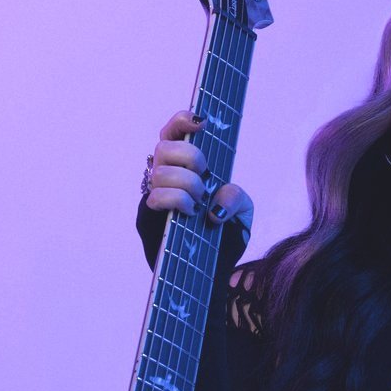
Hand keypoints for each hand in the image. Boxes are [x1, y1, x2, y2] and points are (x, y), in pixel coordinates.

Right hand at [141, 111, 252, 237]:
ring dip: (187, 184)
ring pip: (161, 172)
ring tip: (199, 202)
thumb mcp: (242, 212)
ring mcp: (154, 195)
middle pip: (164, 147)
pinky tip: (190, 213)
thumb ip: (236, 197)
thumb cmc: (224, 236)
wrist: (214, 270)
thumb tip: (215, 205)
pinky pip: (155, 197)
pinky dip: (177, 201)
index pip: (174, 132)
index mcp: (187, 167)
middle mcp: (167, 176)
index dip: (182, 120)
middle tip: (205, 176)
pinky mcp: (147, 216)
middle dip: (190, 157)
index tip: (202, 123)